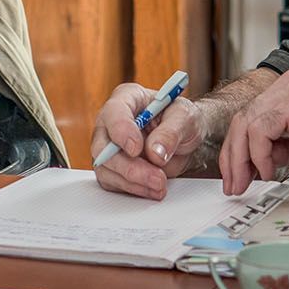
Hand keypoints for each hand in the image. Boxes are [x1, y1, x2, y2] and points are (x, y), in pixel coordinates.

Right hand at [91, 83, 206, 199]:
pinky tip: (152, 189)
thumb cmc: (182, 120)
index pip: (114, 113)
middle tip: (156, 177)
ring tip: (160, 184)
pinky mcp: (113, 168)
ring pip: (106, 169)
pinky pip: (113, 182)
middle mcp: (111, 123)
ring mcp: (109, 147)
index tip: (136, 149)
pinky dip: (133, 189)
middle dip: (129, 166)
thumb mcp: (186, 118)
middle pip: (103, 147)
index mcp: (127, 99)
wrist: (186, 139)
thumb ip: (171, 132)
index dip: (121, 131)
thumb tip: (155, 152)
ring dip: (133, 182)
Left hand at [218, 69, 288, 194]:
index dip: (237, 148)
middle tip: (233, 184)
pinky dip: (259, 155)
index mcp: (288, 90)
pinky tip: (270, 172)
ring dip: (241, 159)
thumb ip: (277, 147)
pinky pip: (260, 130)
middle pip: (242, 119)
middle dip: (233, 156)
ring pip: (246, 124)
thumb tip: (252, 163)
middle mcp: (286, 85)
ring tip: (247, 182)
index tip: (236, 175)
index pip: (250, 117)